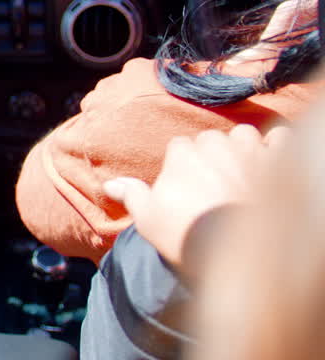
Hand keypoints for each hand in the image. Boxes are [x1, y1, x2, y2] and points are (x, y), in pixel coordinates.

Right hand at [103, 124, 285, 270]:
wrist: (235, 254)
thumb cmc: (186, 236)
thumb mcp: (148, 219)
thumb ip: (131, 195)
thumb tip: (109, 185)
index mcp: (181, 155)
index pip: (180, 146)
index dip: (183, 163)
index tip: (187, 183)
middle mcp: (215, 146)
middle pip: (211, 139)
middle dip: (213, 154)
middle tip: (215, 180)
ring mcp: (248, 153)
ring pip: (245, 135)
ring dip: (244, 147)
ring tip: (244, 169)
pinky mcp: (278, 164)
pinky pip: (281, 139)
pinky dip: (278, 147)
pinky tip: (273, 161)